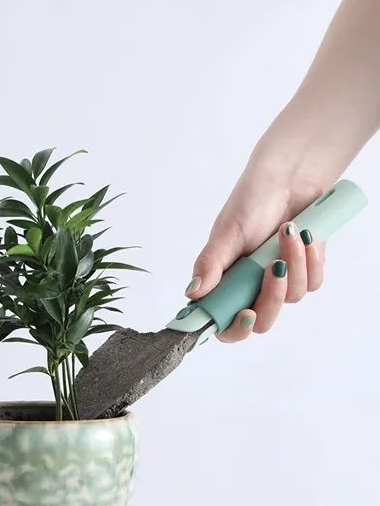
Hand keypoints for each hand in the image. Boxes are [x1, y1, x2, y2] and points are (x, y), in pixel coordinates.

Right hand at [185, 147, 325, 341]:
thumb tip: (192, 293)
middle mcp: (250, 285)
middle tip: (275, 268)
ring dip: (295, 265)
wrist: (292, 177)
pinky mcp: (303, 270)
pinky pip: (313, 282)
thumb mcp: (228, 231)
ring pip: (291, 298)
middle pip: (263, 320)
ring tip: (288, 232)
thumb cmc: (253, 199)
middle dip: (272, 297)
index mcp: (225, 280)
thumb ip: (210, 264)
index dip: (234, 328)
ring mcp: (277, 280)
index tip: (246, 314)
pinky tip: (305, 235)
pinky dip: (311, 259)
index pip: (223, 321)